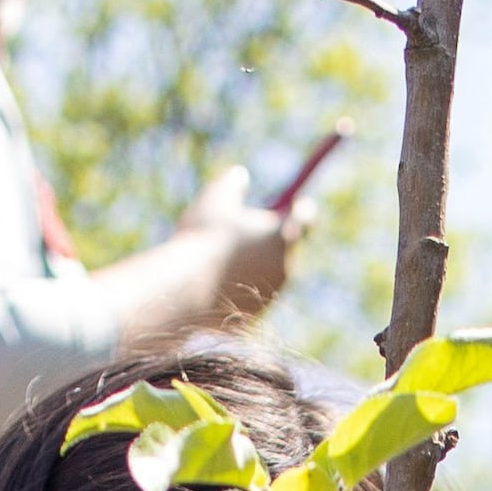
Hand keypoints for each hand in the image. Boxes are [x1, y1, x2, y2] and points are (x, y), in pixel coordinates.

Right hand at [179, 168, 295, 324]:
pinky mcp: (258, 315)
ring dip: (253, 265)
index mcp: (283, 234)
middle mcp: (286, 266)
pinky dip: (239, 289)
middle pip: (285, 248)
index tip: (294, 206)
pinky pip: (252, 296)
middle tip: (242, 235)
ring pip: (268, 273)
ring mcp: (273, 293)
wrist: (186, 290)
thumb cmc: (203, 238)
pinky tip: (214, 284)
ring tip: (221, 261)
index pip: (305, 217)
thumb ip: (232, 181)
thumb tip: (241, 175)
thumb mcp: (215, 197)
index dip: (300, 209)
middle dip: (268, 241)